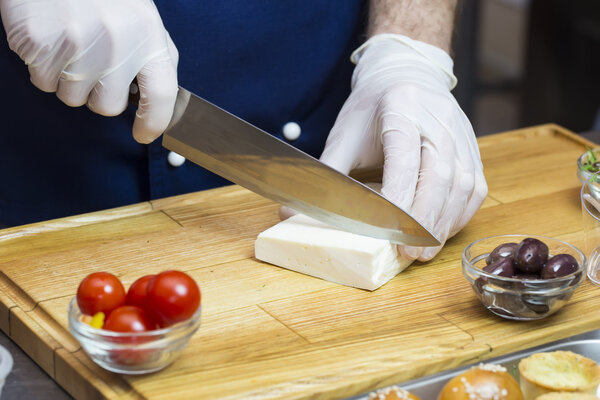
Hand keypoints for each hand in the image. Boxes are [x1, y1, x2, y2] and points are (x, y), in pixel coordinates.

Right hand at [0, 0, 177, 142]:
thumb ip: (154, 56)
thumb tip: (159, 99)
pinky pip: (43, 83)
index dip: (154, 122)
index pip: (161, 95)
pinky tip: (52, 41)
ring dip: (69, 82)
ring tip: (71, 46)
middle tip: (93, 65)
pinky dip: (44, 69)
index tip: (144, 133)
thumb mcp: (143, 18)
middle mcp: (117, 44)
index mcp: (148, 37)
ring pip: (72, 99)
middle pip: (108, 106)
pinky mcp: (41, 44)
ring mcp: (77, 44)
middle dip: (98, 95)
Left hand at [320, 34, 486, 260]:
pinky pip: (475, 186)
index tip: (389, 229)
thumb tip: (290, 211)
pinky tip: (440, 231)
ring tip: (423, 251)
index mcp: (401, 109)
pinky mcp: (472, 148)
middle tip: (408, 251)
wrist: (406, 76)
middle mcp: (438, 120)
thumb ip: (326, 172)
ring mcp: (460, 133)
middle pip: (440, 174)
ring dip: (443, 222)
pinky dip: (458, 214)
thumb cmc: (372, 107)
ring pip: (462, 184)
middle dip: (425, 219)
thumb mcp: (345, 133)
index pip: (405, 157)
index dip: (400, 195)